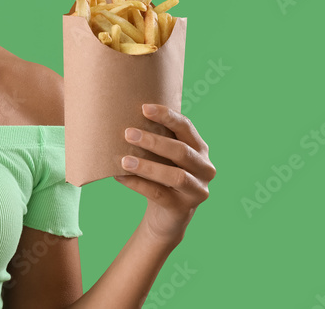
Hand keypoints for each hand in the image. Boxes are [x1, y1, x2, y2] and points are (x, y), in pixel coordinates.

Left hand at [115, 103, 215, 245]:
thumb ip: (154, 139)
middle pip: (182, 151)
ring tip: (124, 160)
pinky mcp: (184, 209)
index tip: (144, 108)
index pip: (186, 127)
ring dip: (147, 166)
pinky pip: (159, 194)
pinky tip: (119, 177)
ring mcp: (197, 190)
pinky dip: (138, 184)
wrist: (165, 215)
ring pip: (175, 176)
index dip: (167, 116)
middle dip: (154, 141)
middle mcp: (204, 168)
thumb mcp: (161, 156)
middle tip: (128, 133)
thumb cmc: (160, 175)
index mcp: (199, 149)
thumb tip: (121, 116)